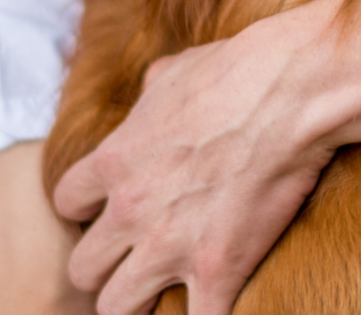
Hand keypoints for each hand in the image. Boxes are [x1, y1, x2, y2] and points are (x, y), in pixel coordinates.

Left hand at [52, 17, 338, 314]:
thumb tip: (149, 92)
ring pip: (116, 308)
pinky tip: (221, 296)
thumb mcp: (177, 69)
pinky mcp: (216, 270)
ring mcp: (169, 246)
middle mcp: (131, 208)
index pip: (67, 202)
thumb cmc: (240, 70)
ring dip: (142, 298)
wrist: (293, 89)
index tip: (120, 205)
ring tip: (175, 284)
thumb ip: (150, 92)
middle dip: (111, 263)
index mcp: (116, 159)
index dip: (92, 208)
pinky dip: (206, 314)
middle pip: (83, 268)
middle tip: (145, 251)